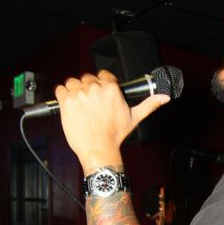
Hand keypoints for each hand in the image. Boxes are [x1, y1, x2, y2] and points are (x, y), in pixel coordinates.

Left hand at [55, 69, 170, 173]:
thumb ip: (149, 104)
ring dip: (74, 91)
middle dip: (88, 90)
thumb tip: (164, 98)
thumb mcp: (134, 118)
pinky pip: (60, 89)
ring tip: (80, 106)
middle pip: (87, 78)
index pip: (103, 75)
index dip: (101, 84)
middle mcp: (94, 88)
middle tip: (90, 105)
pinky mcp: (66, 101)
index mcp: (110, 88)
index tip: (100, 94)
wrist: (98, 150)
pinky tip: (70, 106)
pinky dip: (62, 96)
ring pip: (73, 82)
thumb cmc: (114, 135)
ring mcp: (79, 94)